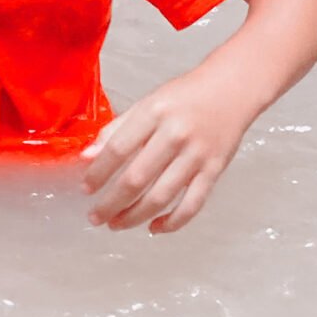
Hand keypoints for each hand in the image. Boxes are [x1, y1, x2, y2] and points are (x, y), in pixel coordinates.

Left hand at [82, 68, 252, 232]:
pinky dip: (172, 222)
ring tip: (116, 224)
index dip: (98, 173)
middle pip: (136, 178)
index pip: (118, 149)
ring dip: (133, 217)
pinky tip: (154, 227)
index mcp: (154, 113)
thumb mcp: (147, 103)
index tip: (86, 189)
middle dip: (110, 203)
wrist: (231, 89)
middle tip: (95, 216)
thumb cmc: (185, 96)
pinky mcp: (214, 170)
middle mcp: (175, 134)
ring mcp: (197, 155)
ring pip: (161, 197)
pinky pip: (192, 205)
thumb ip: (117, 129)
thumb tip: (87, 157)